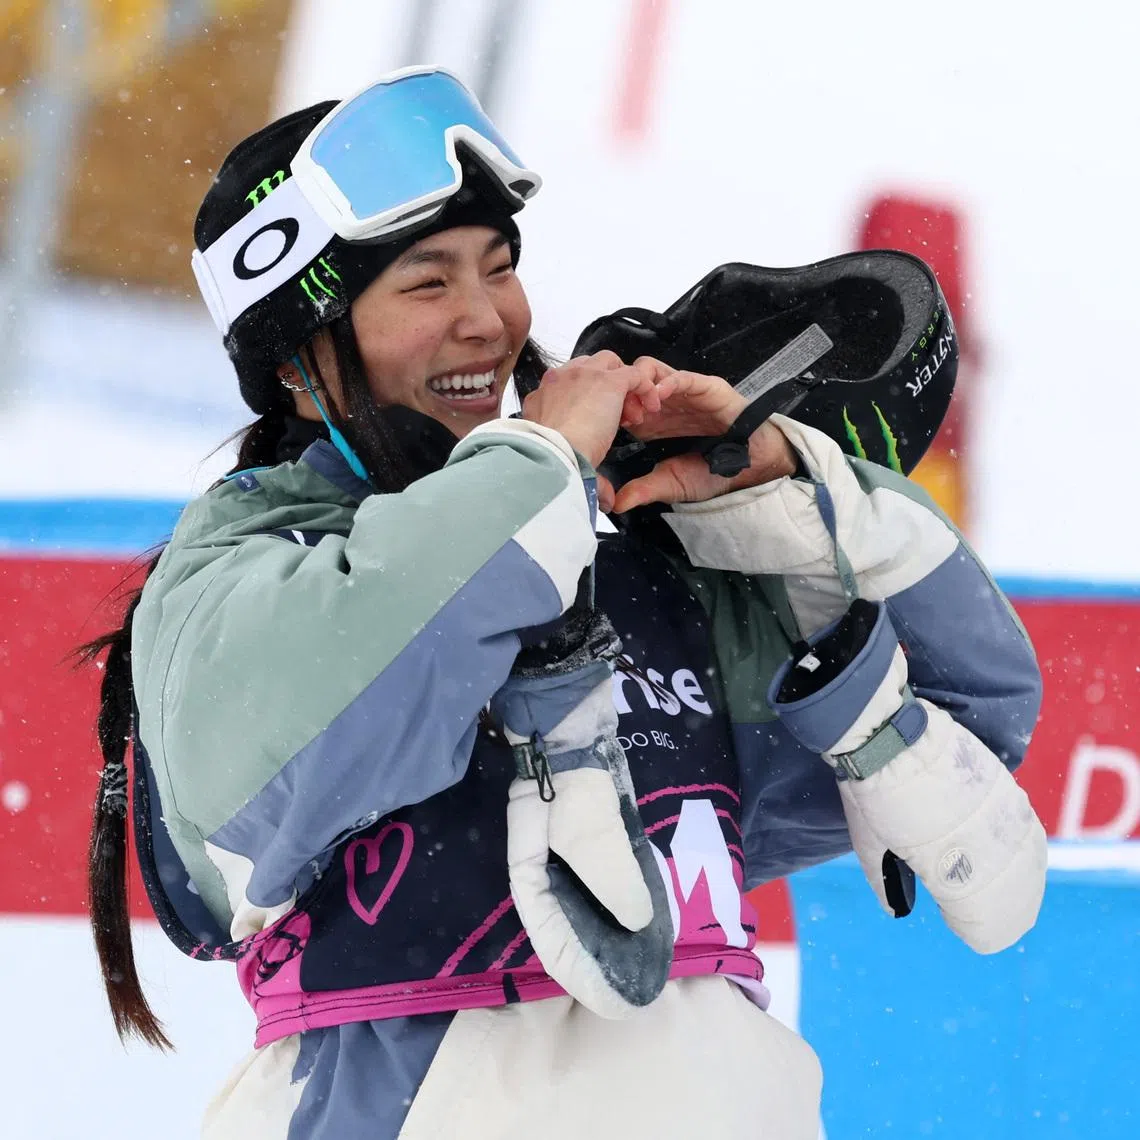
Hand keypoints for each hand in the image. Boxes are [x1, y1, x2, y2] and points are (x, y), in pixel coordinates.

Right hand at [491, 609, 673, 1017]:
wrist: (569, 709)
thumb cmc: (569, 769)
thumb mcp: (587, 823)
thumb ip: (610, 872)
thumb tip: (638, 920)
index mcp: (531, 867)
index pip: (553, 932)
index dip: (581, 970)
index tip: (614, 1002)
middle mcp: (548, 862)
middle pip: (572, 924)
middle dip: (600, 961)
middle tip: (636, 995)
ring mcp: (571, 845)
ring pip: (592, 903)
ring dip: (615, 934)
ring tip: (648, 966)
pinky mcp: (596, 827)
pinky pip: (611, 875)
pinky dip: (628, 898)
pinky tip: (651, 917)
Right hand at [521, 351, 664, 468]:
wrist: (553, 456)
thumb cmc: (550, 462)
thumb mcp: (561, 459)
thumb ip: (584, 471)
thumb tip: (606, 500)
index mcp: (542, 398)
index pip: (568, 386)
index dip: (588, 402)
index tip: (600, 424)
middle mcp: (558, 379)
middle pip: (589, 369)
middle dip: (606, 389)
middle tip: (619, 420)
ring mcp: (582, 375)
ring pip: (611, 364)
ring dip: (624, 387)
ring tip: (634, 416)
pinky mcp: (607, 380)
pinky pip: (634, 374)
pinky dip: (645, 388)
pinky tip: (650, 408)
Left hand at [609, 361, 797, 511]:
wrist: (749, 465)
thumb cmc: (713, 471)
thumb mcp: (671, 483)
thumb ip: (644, 489)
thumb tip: (617, 504)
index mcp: (652, 421)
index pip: (621, 402)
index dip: (609, 408)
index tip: (603, 424)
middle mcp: (664, 403)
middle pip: (631, 381)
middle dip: (621, 392)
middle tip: (619, 413)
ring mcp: (682, 393)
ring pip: (652, 371)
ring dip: (640, 384)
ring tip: (640, 407)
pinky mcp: (704, 387)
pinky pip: (682, 376)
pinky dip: (667, 381)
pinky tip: (659, 393)